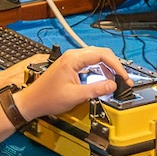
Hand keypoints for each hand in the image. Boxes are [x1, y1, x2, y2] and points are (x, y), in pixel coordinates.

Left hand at [14, 46, 130, 119]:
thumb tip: (112, 85)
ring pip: (96, 57)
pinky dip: (99, 70)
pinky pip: (89, 63)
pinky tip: (103, 79)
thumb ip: (96, 90)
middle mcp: (72, 56)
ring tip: (115, 80)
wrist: (32, 101)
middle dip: (114, 65)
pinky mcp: (70, 66)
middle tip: (124, 78)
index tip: (124, 76)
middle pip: (101, 53)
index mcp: (73, 59)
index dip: (117, 66)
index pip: (102, 55)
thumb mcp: (75, 96)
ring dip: (108, 68)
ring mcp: (71, 60)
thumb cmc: (47, 98)